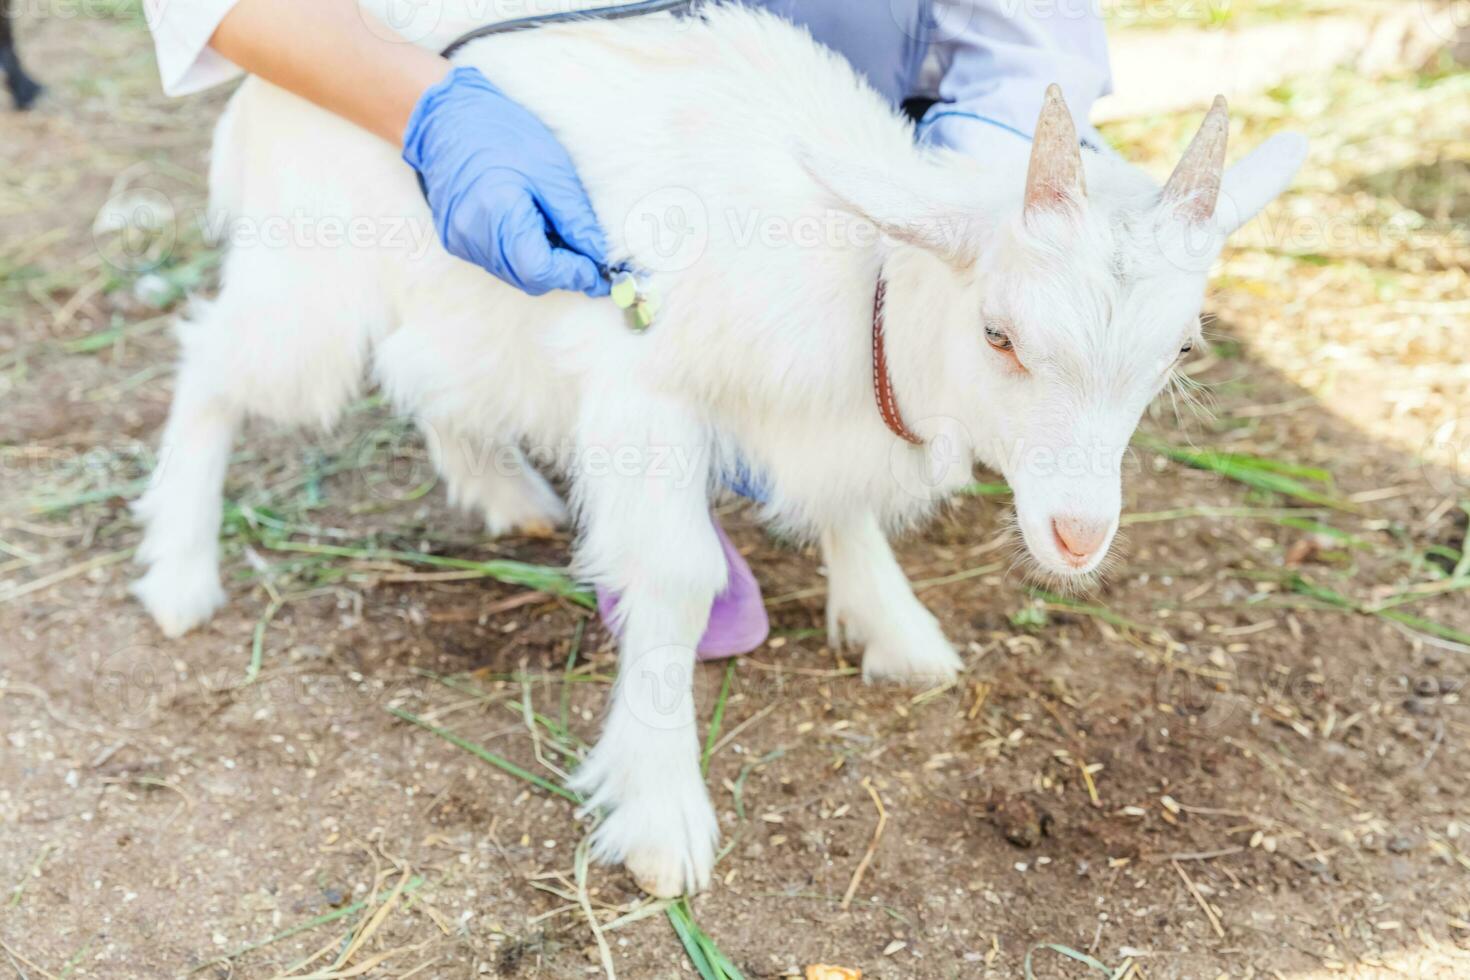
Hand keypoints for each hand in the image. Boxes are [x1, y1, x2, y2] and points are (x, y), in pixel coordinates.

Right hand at [403, 66, 608, 296]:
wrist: (447, 115)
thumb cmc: (499, 132)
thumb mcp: (551, 171)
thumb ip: (576, 220)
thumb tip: (598, 254)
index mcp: (495, 218)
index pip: (541, 270)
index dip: (575, 274)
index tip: (600, 271)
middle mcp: (472, 238)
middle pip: (529, 279)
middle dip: (563, 271)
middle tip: (589, 255)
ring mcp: (461, 241)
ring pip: (515, 273)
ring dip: (544, 263)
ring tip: (562, 235)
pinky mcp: (457, 238)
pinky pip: (499, 260)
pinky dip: (524, 254)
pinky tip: (535, 228)